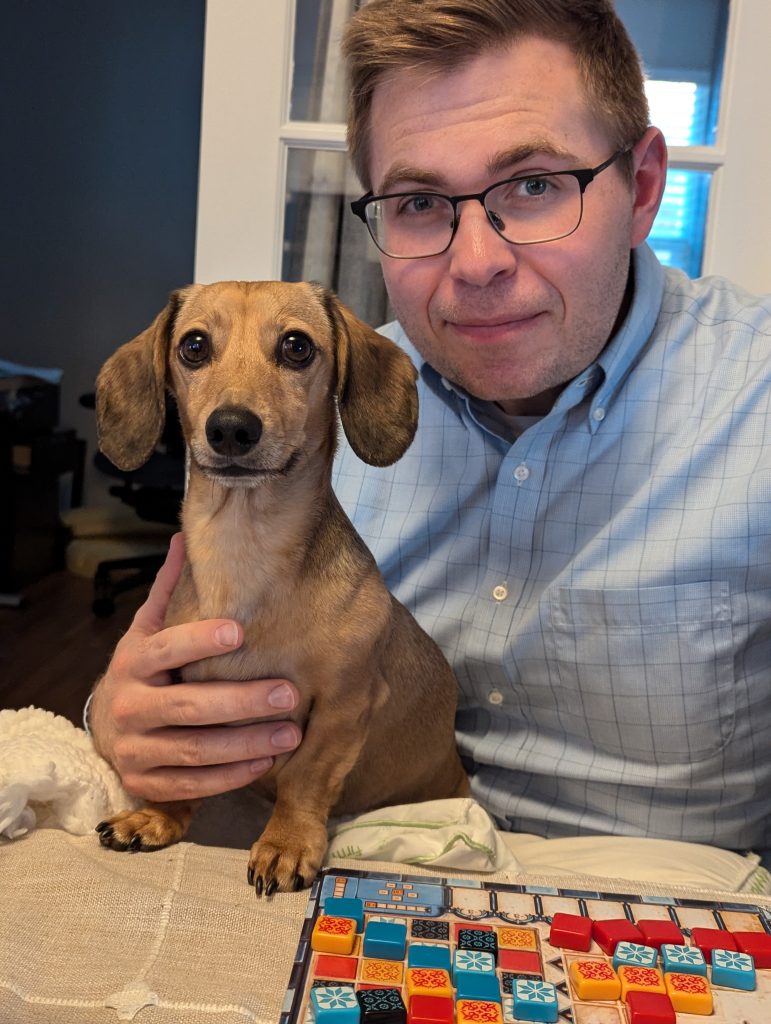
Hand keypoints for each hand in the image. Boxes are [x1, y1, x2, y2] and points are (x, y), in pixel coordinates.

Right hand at [88, 533, 301, 802]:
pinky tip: (266, 761)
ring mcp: (136, 750)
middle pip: (189, 706)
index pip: (165, 649)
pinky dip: (231, 776)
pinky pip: (193, 785)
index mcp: (133, 663)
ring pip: (195, 750)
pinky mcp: (147, 783)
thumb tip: (186, 537)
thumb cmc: (143, 670)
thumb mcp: (147, 629)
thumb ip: (170, 591)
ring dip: (246, 743)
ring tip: (291, 732)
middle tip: (289, 693)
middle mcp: (130, 707)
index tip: (240, 632)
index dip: (198, 640)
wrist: (106, 727)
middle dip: (242, 701)